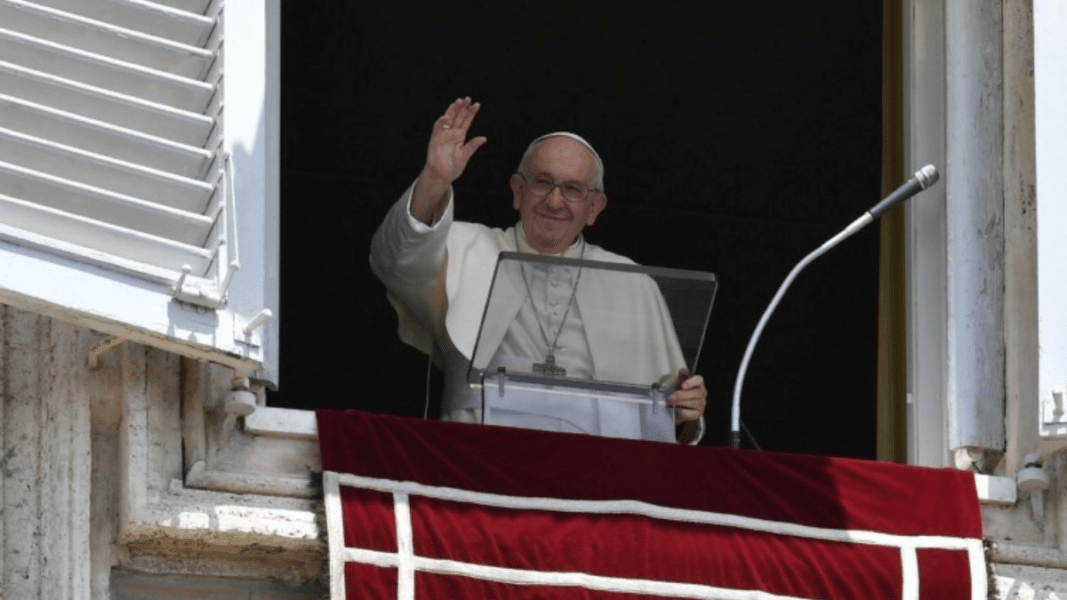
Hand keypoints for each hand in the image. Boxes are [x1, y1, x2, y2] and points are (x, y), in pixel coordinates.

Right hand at [410, 97, 487, 223]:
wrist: (442, 175)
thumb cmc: (453, 167)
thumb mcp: (465, 156)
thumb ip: (473, 146)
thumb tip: (484, 138)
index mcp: (460, 137)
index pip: (466, 122)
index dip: (471, 113)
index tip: (477, 104)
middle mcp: (451, 133)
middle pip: (457, 117)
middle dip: (462, 108)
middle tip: (467, 99)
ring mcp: (443, 135)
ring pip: (448, 119)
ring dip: (452, 111)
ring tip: (458, 102)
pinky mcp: (435, 139)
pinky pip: (438, 128)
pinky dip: (442, 122)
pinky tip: (448, 117)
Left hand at [667, 369, 705, 424]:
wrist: (676, 407)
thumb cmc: (679, 393)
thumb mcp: (678, 384)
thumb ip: (681, 377)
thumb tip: (683, 370)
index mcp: (698, 383)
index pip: (699, 380)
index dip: (691, 382)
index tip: (683, 385)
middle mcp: (702, 393)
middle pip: (696, 393)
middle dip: (681, 395)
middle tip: (670, 398)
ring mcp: (701, 404)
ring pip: (693, 403)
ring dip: (680, 403)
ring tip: (671, 403)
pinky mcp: (698, 414)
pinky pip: (690, 413)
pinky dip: (681, 411)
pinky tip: (676, 409)